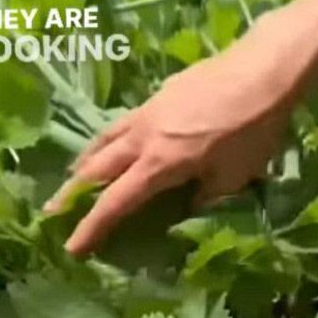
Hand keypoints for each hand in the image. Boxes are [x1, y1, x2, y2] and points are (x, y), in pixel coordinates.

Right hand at [47, 32, 305, 257]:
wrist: (263, 70)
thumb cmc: (253, 128)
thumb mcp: (234, 176)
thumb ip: (204, 198)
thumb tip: (184, 210)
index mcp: (160, 162)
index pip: (116, 202)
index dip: (92, 227)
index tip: (72, 248)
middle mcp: (144, 136)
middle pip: (96, 167)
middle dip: (73, 193)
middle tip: (53, 212)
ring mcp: (148, 111)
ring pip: (104, 139)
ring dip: (84, 161)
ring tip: (73, 175)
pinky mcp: (158, 95)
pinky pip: (122, 122)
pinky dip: (108, 139)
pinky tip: (115, 143)